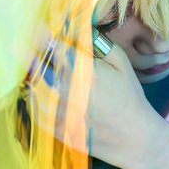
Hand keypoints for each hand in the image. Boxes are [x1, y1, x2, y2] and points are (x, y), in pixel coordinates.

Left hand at [32, 40, 168, 168]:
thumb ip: (100, 44)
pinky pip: (34, 109)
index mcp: (79, 69)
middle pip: (38, 65)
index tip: (43, 34)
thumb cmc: (131, 99)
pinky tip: (45, 96)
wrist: (134, 138)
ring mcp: (56, 110)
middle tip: (36, 52)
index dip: (46, 37)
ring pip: (33, 86)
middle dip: (37, 56)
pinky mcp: (54, 128)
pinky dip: (36, 100)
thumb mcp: (122, 64)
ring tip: (42, 75)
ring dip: (36, 78)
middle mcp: (64, 88)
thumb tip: (82, 30)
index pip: (51, 45)